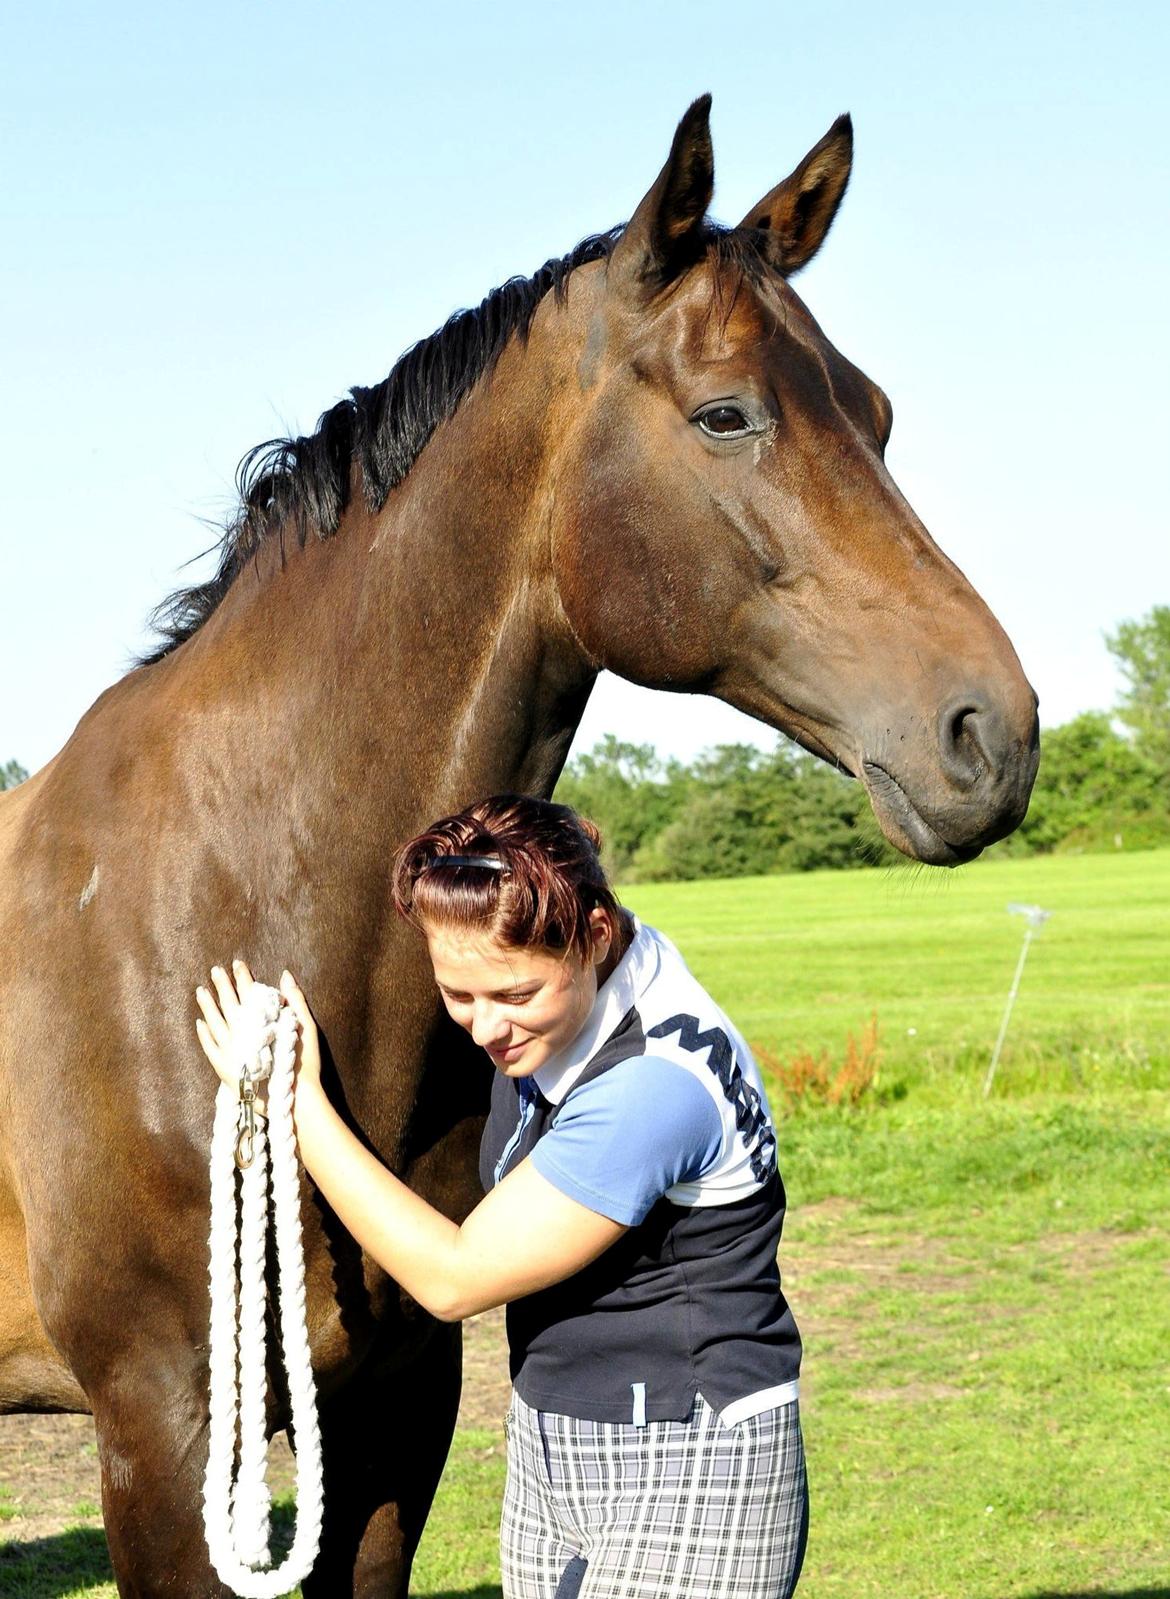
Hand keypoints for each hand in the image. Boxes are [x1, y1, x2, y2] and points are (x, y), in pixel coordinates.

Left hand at [195, 961, 322, 1123]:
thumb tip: (285, 975)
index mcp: (262, 1022)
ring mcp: (231, 1052)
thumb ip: (296, 1000)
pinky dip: (204, 1034)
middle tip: (216, 970)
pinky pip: (210, 1047)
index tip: (238, 963)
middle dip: (223, 985)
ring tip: (201, 990)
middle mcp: (242, 1034)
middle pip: (230, 1004)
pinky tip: (200, 1023)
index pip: (250, 993)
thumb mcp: (307, 1027)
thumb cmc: (304, 1063)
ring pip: (215, 1023)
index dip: (244, 977)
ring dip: (208, 1005)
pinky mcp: (224, 1069)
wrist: (293, 1099)